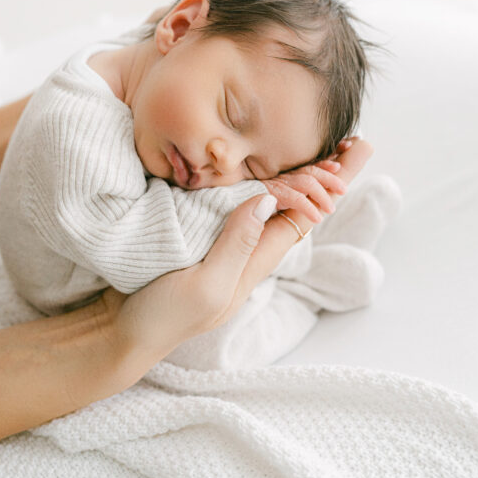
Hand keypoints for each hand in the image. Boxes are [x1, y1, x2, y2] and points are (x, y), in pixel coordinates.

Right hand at [103, 138, 373, 375]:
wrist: (121, 335)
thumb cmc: (163, 316)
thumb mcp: (205, 286)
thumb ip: (236, 244)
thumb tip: (267, 198)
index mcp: (255, 260)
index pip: (305, 213)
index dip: (331, 181)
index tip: (356, 149)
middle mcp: (248, 250)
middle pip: (297, 205)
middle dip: (326, 175)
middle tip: (354, 142)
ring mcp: (226, 246)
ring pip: (272, 204)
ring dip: (299, 177)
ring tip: (324, 152)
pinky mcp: (201, 239)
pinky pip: (240, 205)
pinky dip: (259, 183)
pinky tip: (260, 173)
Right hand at [262, 162, 345, 222]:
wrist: (225, 224)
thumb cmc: (259, 219)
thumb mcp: (278, 207)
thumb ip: (295, 200)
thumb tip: (318, 201)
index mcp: (284, 179)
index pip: (308, 167)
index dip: (324, 164)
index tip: (338, 165)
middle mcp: (279, 179)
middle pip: (308, 171)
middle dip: (329, 177)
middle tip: (344, 189)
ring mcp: (273, 186)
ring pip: (305, 182)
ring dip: (322, 194)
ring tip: (332, 209)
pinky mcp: (266, 196)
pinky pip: (293, 198)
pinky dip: (308, 207)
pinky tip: (317, 218)